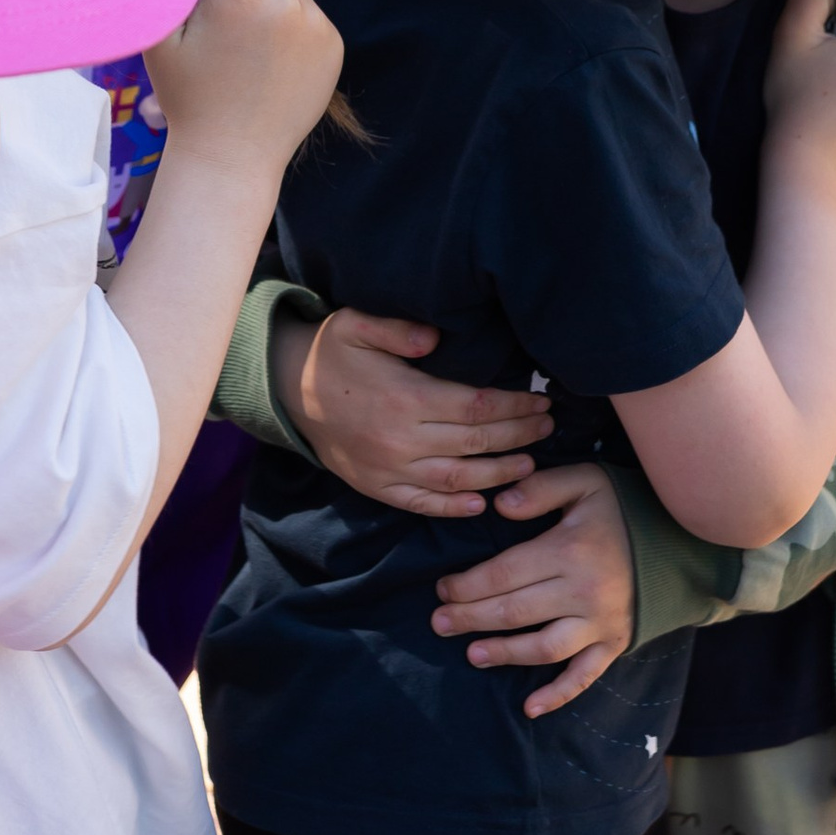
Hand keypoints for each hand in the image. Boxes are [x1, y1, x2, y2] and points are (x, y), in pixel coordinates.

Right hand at [143, 0, 340, 177]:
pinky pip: (308, 13)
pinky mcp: (333, 44)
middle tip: (223, 21)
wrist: (232, 157)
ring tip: (247, 47)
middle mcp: (284, 1)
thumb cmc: (187, 96)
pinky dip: (291, 27)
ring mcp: (315, 24)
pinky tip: (270, 61)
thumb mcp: (158, 36)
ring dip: (269, 1)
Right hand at [289, 309, 551, 515]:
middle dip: (519, 437)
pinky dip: (452, 508)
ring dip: (498, 474)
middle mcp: (401, 439)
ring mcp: (389, 468)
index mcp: (405, 398)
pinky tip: (480, 504)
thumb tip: (436, 337)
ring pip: (456, 480)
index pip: (476, 407)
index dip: (514, 407)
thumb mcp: (355, 326)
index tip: (540, 401)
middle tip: (548, 428)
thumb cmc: (331, 353)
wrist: (287, 391)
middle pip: (475, 443)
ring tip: (529, 464)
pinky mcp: (377, 487)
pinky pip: (420, 504)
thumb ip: (397, 330)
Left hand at [431, 461, 635, 715]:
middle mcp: (583, 592)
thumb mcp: (585, 482)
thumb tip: (499, 506)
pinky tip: (530, 707)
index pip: (504, 573)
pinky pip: (585, 675)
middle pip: (514, 612)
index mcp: (568, 551)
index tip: (442, 588)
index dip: (468, 584)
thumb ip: (541, 489)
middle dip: (471, 618)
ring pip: (543, 648)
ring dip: (504, 654)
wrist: (680, 539)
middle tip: (440, 623)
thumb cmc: (623, 508)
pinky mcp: (615, 642)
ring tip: (472, 655)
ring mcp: (600, 622)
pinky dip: (558, 695)